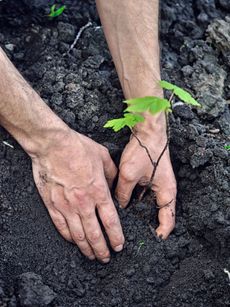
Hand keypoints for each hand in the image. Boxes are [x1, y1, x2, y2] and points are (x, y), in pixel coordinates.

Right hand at [31, 129, 124, 261]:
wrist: (52, 145)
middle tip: (106, 257)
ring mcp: (66, 206)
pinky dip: (69, 238)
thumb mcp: (103, 156)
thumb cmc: (77, 148)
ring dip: (86, 248)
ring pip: (78, 235)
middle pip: (95, 233)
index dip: (116, 237)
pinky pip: (61, 227)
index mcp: (98, 191)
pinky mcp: (52, 205)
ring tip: (92, 255)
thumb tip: (114, 185)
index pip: (110, 221)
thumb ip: (112, 174)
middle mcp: (84, 203)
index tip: (119, 245)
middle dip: (102, 249)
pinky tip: (74, 242)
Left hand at [115, 112, 176, 238]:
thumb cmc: (144, 151)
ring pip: (150, 204)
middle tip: (134, 234)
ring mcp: (159, 184)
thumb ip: (123, 193)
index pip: (168, 220)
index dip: (160, 233)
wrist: (148, 131)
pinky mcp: (153, 178)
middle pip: (159, 214)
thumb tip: (119, 205)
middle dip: (148, 224)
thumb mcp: (129, 174)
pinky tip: (126, 202)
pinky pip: (146, 195)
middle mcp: (165, 191)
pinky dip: (138, 200)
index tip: (150, 241)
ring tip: (128, 221)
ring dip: (141, 212)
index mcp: (167, 192)